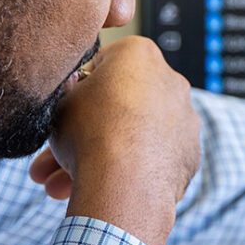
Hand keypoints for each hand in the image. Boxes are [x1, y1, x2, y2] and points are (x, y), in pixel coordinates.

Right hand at [31, 37, 200, 244]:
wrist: (126, 186)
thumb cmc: (90, 136)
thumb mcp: (60, 103)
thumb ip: (68, 90)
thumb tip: (74, 89)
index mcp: (139, 54)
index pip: (102, 64)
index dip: (78, 89)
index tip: (66, 110)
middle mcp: (170, 80)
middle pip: (120, 105)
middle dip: (85, 133)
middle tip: (55, 157)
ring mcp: (185, 119)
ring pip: (135, 135)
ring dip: (102, 157)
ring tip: (61, 186)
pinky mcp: (189, 154)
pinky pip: (155, 158)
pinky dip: (134, 170)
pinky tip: (105, 190)